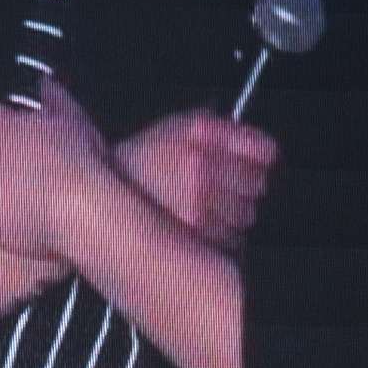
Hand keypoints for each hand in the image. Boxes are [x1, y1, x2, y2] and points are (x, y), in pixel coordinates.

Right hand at [114, 110, 277, 254]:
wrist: (100, 195)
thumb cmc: (142, 161)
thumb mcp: (182, 128)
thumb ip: (227, 131)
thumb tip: (267, 148)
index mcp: (201, 141)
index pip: (263, 151)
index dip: (262, 158)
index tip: (258, 162)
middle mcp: (201, 173)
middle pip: (257, 185)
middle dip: (247, 186)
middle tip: (225, 186)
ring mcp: (197, 207)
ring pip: (246, 215)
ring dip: (237, 212)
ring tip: (210, 207)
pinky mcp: (191, 236)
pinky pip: (229, 239)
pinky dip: (224, 235)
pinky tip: (203, 226)